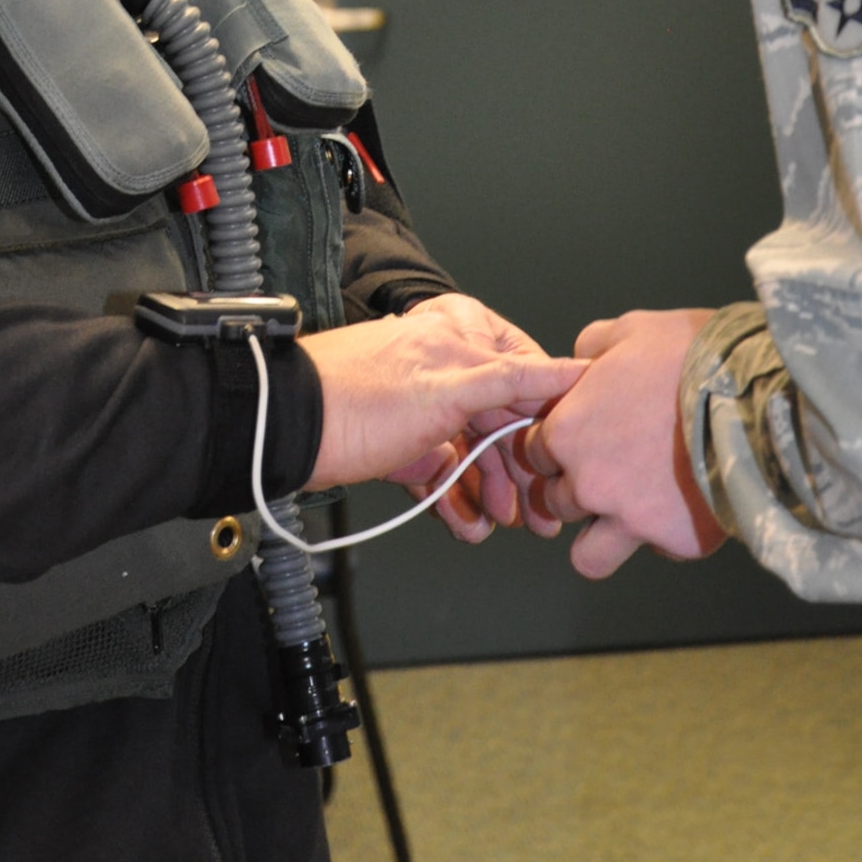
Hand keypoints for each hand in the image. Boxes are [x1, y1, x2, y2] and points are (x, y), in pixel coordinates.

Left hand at [299, 292, 584, 503]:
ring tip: (496, 523)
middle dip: (518, 471)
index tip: (570, 458)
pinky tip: (464, 524)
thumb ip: (513, 381)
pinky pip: (439, 472)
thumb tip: (575, 370)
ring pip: (471, 451)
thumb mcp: (449, 387)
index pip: (525, 376)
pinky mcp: (398, 444)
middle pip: (499, 421)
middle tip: (539, 516)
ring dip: (487, 492)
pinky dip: (453, 499)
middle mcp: (443, 367)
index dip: (549, 421)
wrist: (286, 431)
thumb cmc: (358, 398)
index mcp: (459, 336)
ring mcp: (420, 407)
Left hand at [521, 309, 725, 578]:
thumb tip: (584, 361)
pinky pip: (659, 550)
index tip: (582, 438)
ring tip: (632, 510)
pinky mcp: (677, 542)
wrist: (756, 393)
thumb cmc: (689, 355)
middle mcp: (590, 485)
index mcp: (567, 434)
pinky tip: (686, 500)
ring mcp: (632, 520)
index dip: (556, 444)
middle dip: (579, 487)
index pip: (534, 454)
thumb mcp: (629, 329)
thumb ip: (590, 348)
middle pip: (558, 504)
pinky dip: (666, 533)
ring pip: (590, 557)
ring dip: (604, 535)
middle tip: (613, 469)